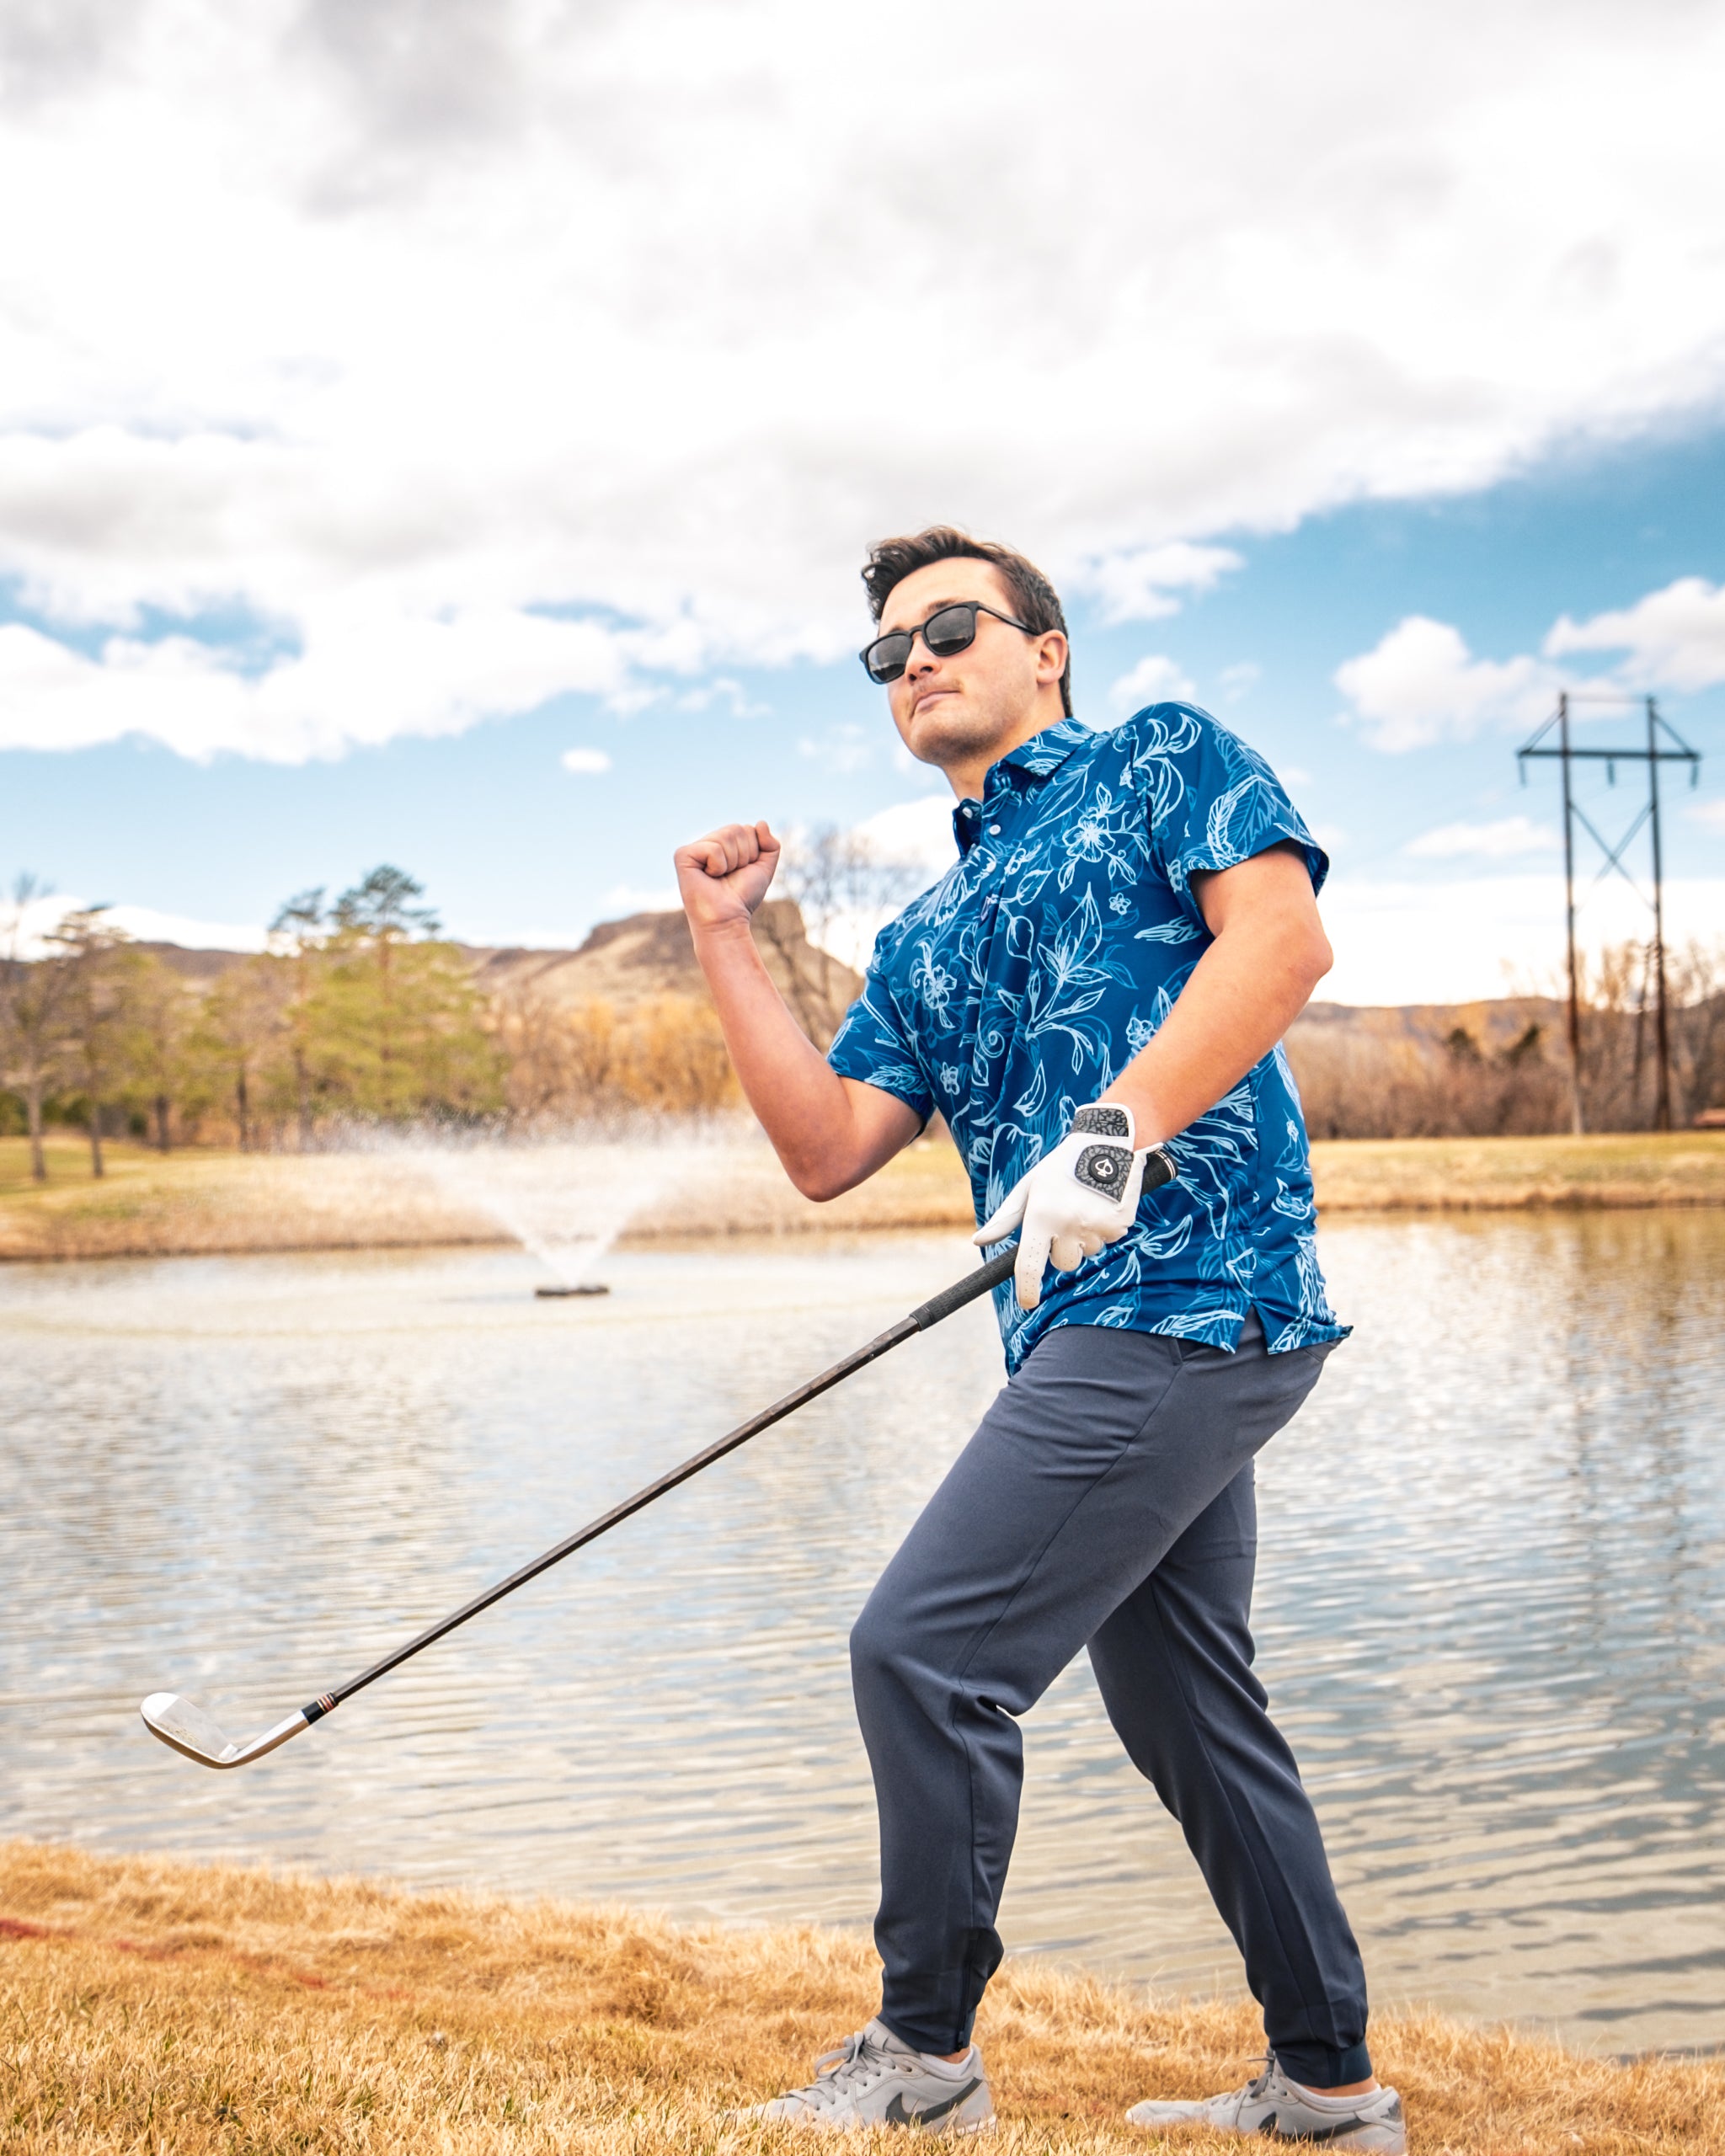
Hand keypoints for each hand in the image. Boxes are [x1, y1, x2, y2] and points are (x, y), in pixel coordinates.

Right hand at [674, 820, 780, 933]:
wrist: (727, 919)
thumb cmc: (742, 897)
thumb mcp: (764, 868)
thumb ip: (770, 844)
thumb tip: (760, 822)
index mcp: (723, 844)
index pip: (747, 829)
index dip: (753, 852)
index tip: (741, 872)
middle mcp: (707, 843)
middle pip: (737, 829)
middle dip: (743, 855)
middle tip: (730, 876)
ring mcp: (694, 848)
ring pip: (726, 836)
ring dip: (731, 862)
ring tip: (719, 877)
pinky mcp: (682, 855)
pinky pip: (713, 848)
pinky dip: (718, 866)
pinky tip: (708, 877)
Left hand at [973, 1104, 1170, 1310]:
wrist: (1107, 1142)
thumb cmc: (1060, 1167)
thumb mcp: (1029, 1187)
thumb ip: (1005, 1219)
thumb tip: (978, 1241)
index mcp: (1041, 1215)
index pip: (1029, 1264)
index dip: (1027, 1290)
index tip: (1027, 1303)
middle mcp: (1068, 1224)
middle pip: (1063, 1263)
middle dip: (1062, 1250)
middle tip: (1065, 1219)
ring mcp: (1096, 1226)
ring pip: (1087, 1253)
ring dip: (1085, 1238)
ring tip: (1086, 1205)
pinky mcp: (1120, 1224)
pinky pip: (1108, 1241)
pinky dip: (1104, 1229)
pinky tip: (1102, 1203)